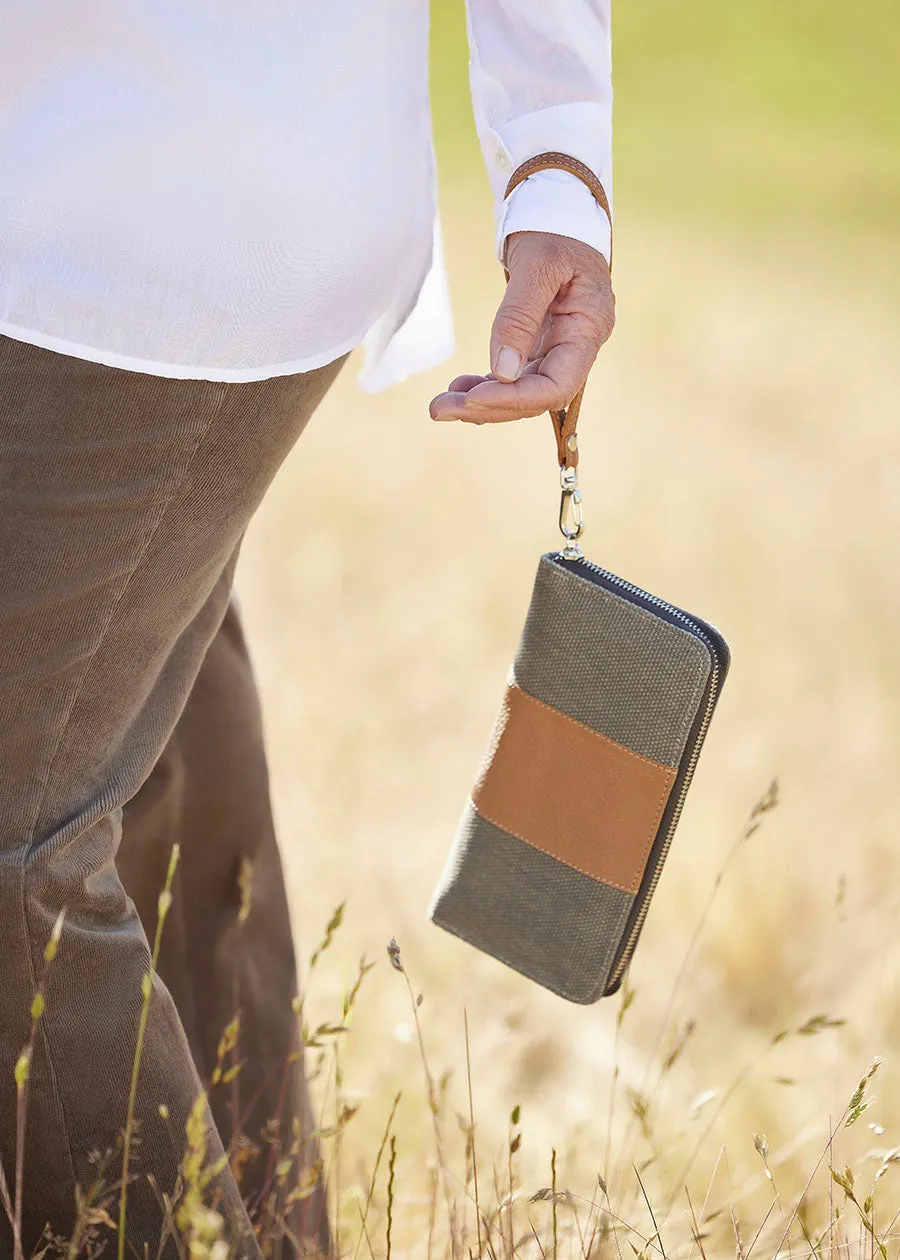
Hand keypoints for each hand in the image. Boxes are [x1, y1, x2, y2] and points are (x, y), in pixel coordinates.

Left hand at [429, 230, 613, 424]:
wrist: (557, 211)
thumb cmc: (553, 230)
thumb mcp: (538, 263)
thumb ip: (520, 316)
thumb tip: (501, 371)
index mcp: (589, 328)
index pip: (557, 386)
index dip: (516, 399)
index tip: (474, 398)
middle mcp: (577, 346)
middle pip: (535, 397)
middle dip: (488, 407)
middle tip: (439, 409)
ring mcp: (558, 348)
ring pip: (521, 392)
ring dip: (480, 402)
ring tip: (440, 405)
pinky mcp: (539, 345)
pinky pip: (513, 377)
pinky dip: (485, 386)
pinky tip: (457, 388)